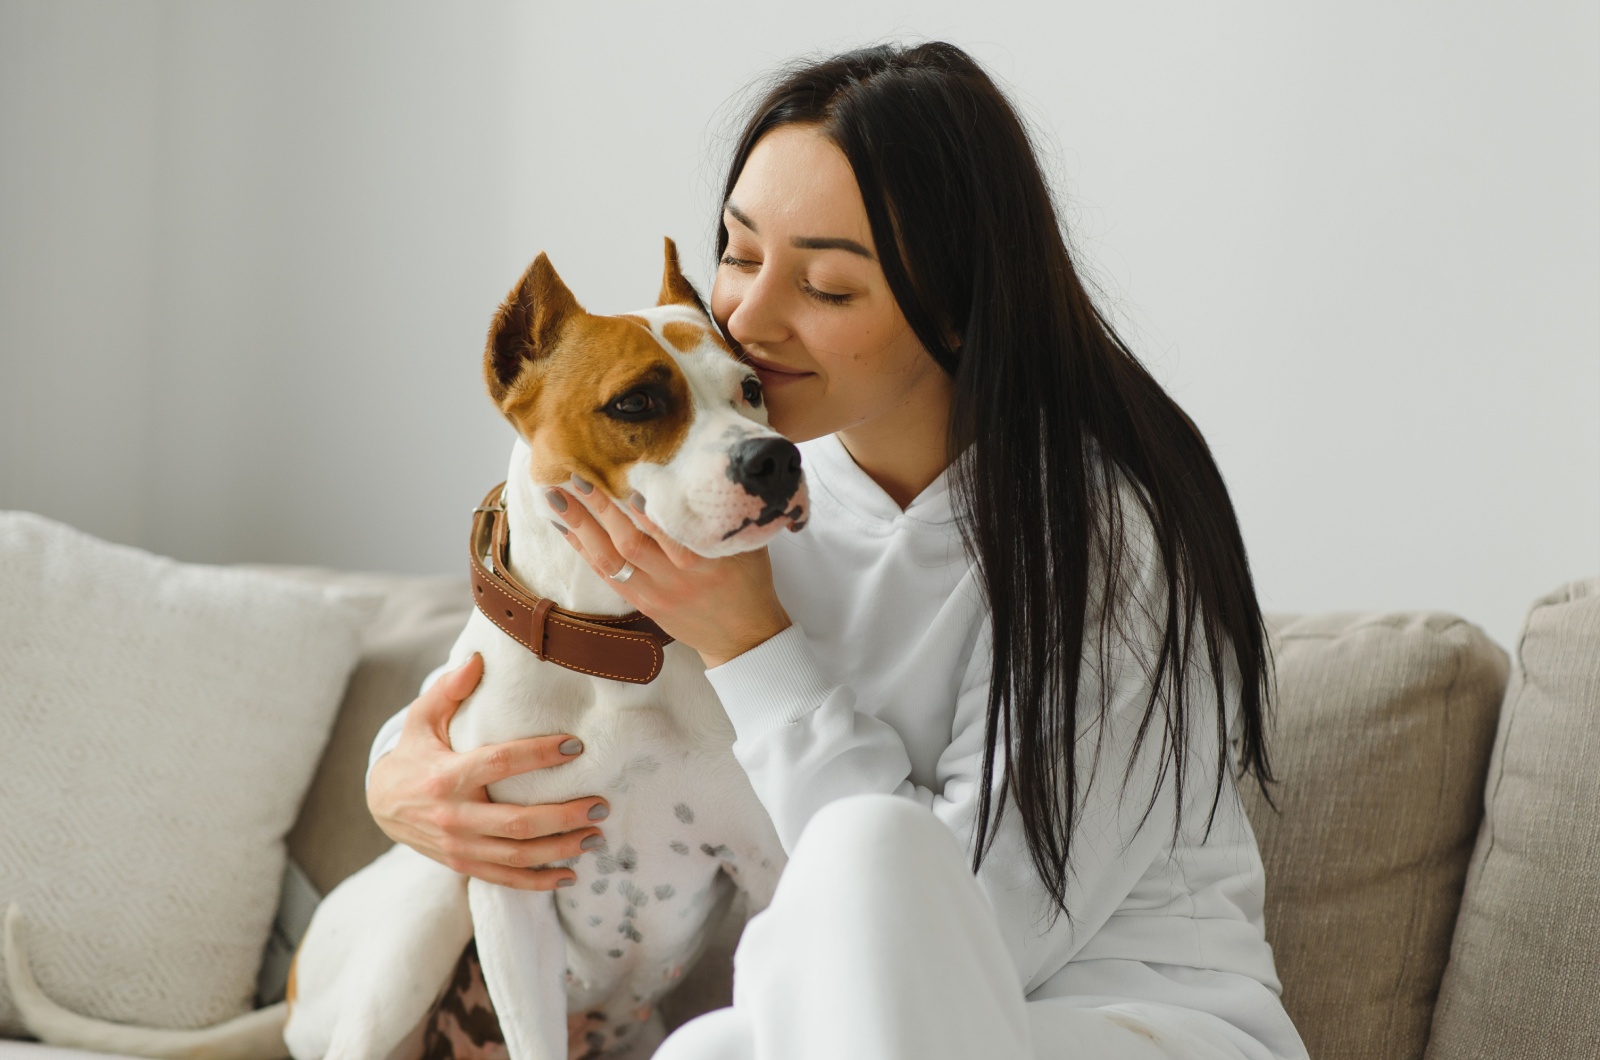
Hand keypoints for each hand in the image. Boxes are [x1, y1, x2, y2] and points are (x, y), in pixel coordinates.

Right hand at [366, 653, 608, 890]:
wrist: (380, 805)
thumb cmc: (412, 754)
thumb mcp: (422, 718)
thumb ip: (449, 690)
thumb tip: (478, 658)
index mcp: (446, 775)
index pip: (500, 763)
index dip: (539, 755)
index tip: (576, 746)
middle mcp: (454, 816)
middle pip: (517, 822)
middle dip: (563, 816)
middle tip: (600, 805)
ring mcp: (459, 846)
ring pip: (517, 855)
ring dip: (560, 849)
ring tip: (596, 836)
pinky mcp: (463, 864)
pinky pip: (505, 878)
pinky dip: (538, 881)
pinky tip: (570, 875)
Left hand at [547, 477, 791, 667]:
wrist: (743, 637)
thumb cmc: (748, 580)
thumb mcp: (748, 544)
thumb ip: (726, 512)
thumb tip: (708, 464)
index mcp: (708, 561)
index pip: (672, 531)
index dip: (648, 509)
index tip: (628, 480)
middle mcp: (678, 578)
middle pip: (631, 543)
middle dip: (600, 508)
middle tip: (575, 475)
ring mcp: (656, 593)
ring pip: (611, 560)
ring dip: (581, 527)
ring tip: (555, 497)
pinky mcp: (643, 604)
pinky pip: (607, 576)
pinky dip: (584, 550)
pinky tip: (565, 527)